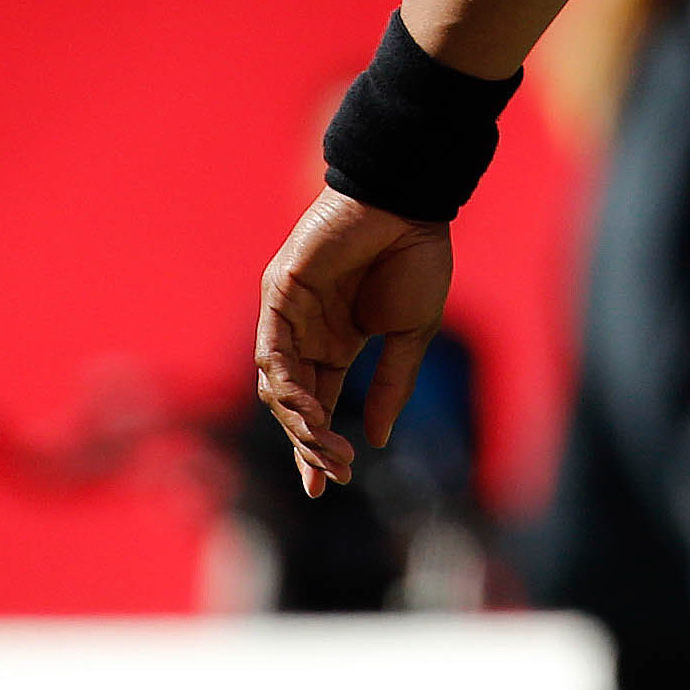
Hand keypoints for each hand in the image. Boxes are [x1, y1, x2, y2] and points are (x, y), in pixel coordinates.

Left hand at [254, 190, 451, 497]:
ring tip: (324, 444)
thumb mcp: (411, 332)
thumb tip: (380, 437)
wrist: (410, 203)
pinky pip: (273, 350)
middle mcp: (307, 336)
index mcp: (338, 345)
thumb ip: (393, 383)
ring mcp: (289, 316)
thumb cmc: (417, 258)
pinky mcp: (280, 295)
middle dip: (311, 442)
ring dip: (299, 420)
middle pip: (295, 404)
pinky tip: (308, 407)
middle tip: (334, 470)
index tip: (328, 486)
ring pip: (279, 384)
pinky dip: (285, 383)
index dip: (317, 446)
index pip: (319, 405)